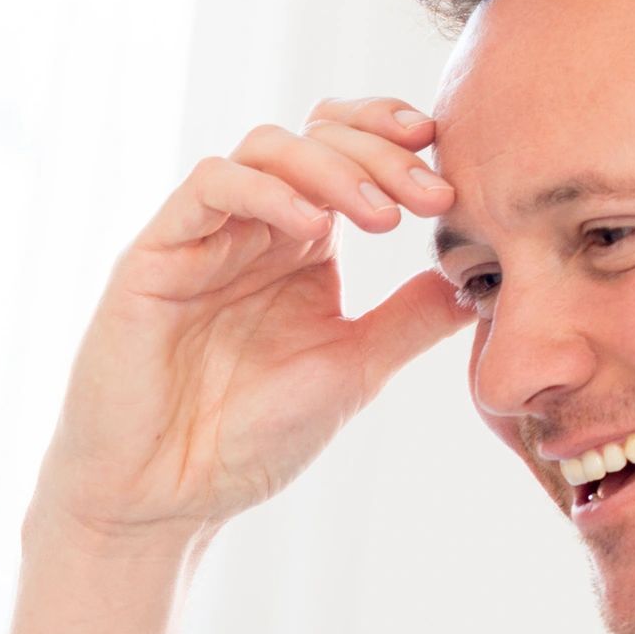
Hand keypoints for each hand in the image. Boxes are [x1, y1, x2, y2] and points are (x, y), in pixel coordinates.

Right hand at [33, 99, 471, 546]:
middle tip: (431, 195)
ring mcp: (203, 236)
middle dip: (380, 153)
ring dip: (332, 167)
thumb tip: (478, 278)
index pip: (347, 155)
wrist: (166, 498)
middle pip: (314, 136)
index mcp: (298, 248)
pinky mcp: (156, 254)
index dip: (396, 145)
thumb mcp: (352, 372)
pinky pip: (211, 187)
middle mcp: (251, 229)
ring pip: (265, 147)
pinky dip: (267, 191)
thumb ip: (408, 321)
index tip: (449, 177)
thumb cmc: (247, 441)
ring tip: (381, 217)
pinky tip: (313, 228)